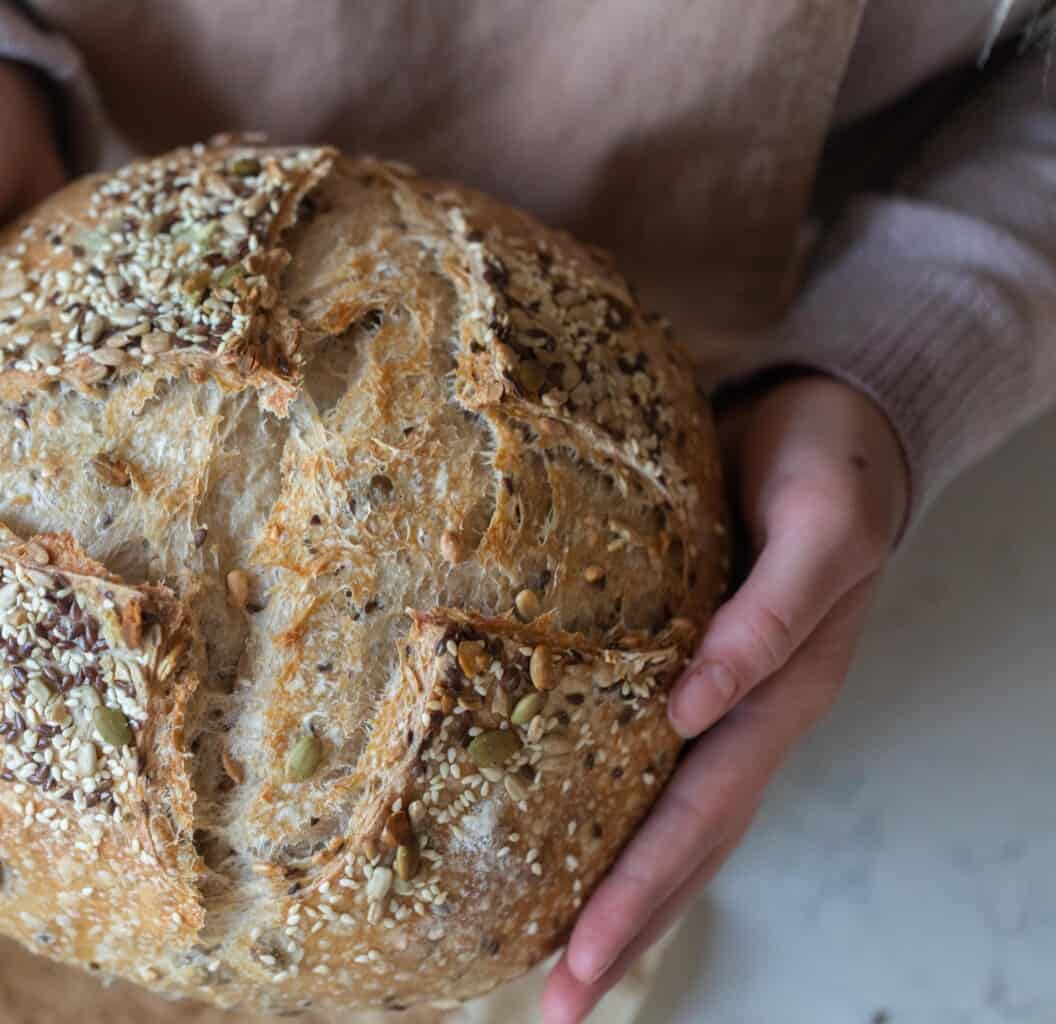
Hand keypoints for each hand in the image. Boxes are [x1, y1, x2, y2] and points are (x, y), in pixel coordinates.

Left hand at [540, 373, 909, 1021]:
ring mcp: (716, 700)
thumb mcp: (819, 530)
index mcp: (779, 698)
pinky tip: (564, 844)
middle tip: (555, 1005)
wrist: (831, 420)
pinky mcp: (680, 663)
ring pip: (665, 817)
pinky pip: (643, 759)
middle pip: (679, 845)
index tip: (577, 959)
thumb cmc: (830, 470)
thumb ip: (767, 616)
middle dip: (619, 926)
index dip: (639, 892)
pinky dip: (611, 817)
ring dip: (615, 893)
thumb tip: (691, 707)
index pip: (698, 819)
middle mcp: (743, 718)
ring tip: (554, 962)